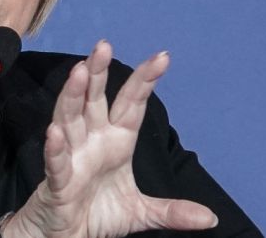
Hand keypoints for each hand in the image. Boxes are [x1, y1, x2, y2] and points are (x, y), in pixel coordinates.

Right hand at [3, 41, 217, 237]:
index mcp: (115, 142)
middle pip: (93, 100)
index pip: (130, 105)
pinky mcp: (57, 182)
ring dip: (73, 96)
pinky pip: (56, 162)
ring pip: (69, 120)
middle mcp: (92, 142)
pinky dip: (54, 147)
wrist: (66, 237)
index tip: (162, 57)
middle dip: (98, 73)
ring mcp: (72, 158)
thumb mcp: (141, 212)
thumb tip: (211, 218)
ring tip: (80, 72)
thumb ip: (172, 211)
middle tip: (104, 46)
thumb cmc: (96, 213)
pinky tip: (54, 131)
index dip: (143, 81)